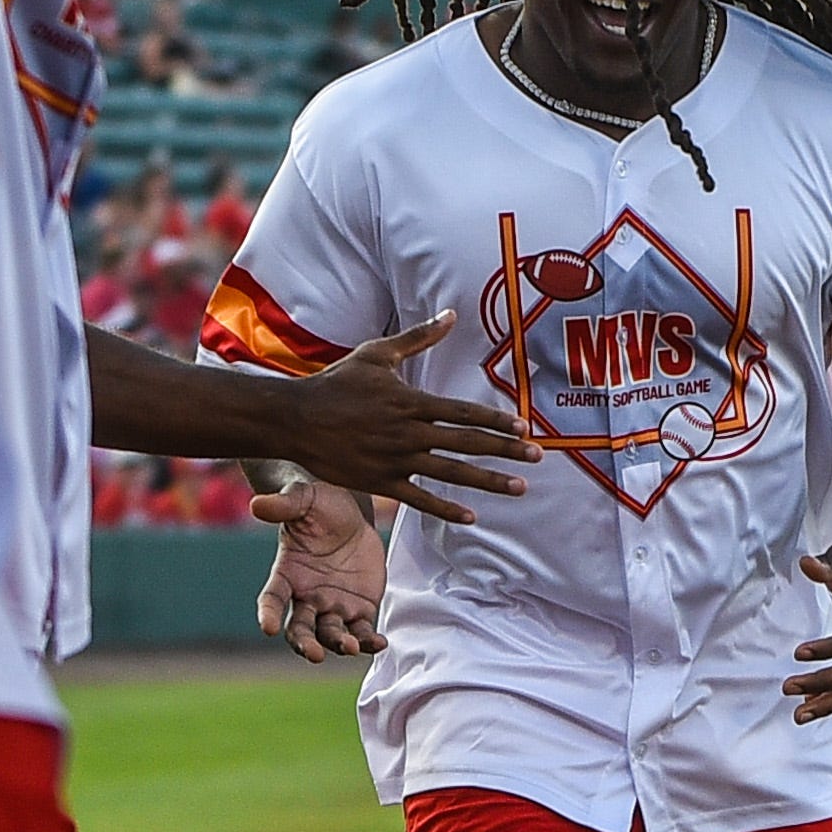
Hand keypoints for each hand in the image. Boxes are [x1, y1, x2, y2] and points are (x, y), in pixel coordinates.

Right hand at [255, 477, 391, 662]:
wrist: (351, 514)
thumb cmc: (319, 504)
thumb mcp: (304, 498)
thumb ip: (284, 504)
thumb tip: (257, 505)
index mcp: (287, 574)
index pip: (272, 599)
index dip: (268, 614)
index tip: (268, 628)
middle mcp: (307, 597)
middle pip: (300, 629)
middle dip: (305, 644)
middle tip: (315, 654)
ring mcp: (333, 606)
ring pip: (332, 635)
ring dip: (339, 644)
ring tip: (351, 647)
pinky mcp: (359, 609)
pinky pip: (362, 632)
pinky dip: (369, 641)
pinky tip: (379, 643)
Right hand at [269, 311, 538, 522]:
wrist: (294, 418)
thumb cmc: (336, 382)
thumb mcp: (377, 354)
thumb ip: (419, 337)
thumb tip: (451, 313)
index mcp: (411, 402)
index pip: (464, 412)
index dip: (497, 419)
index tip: (525, 426)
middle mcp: (408, 433)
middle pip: (467, 443)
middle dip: (506, 450)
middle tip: (537, 457)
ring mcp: (395, 460)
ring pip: (451, 473)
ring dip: (488, 481)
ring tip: (519, 488)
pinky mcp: (380, 482)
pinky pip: (419, 499)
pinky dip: (446, 509)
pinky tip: (472, 517)